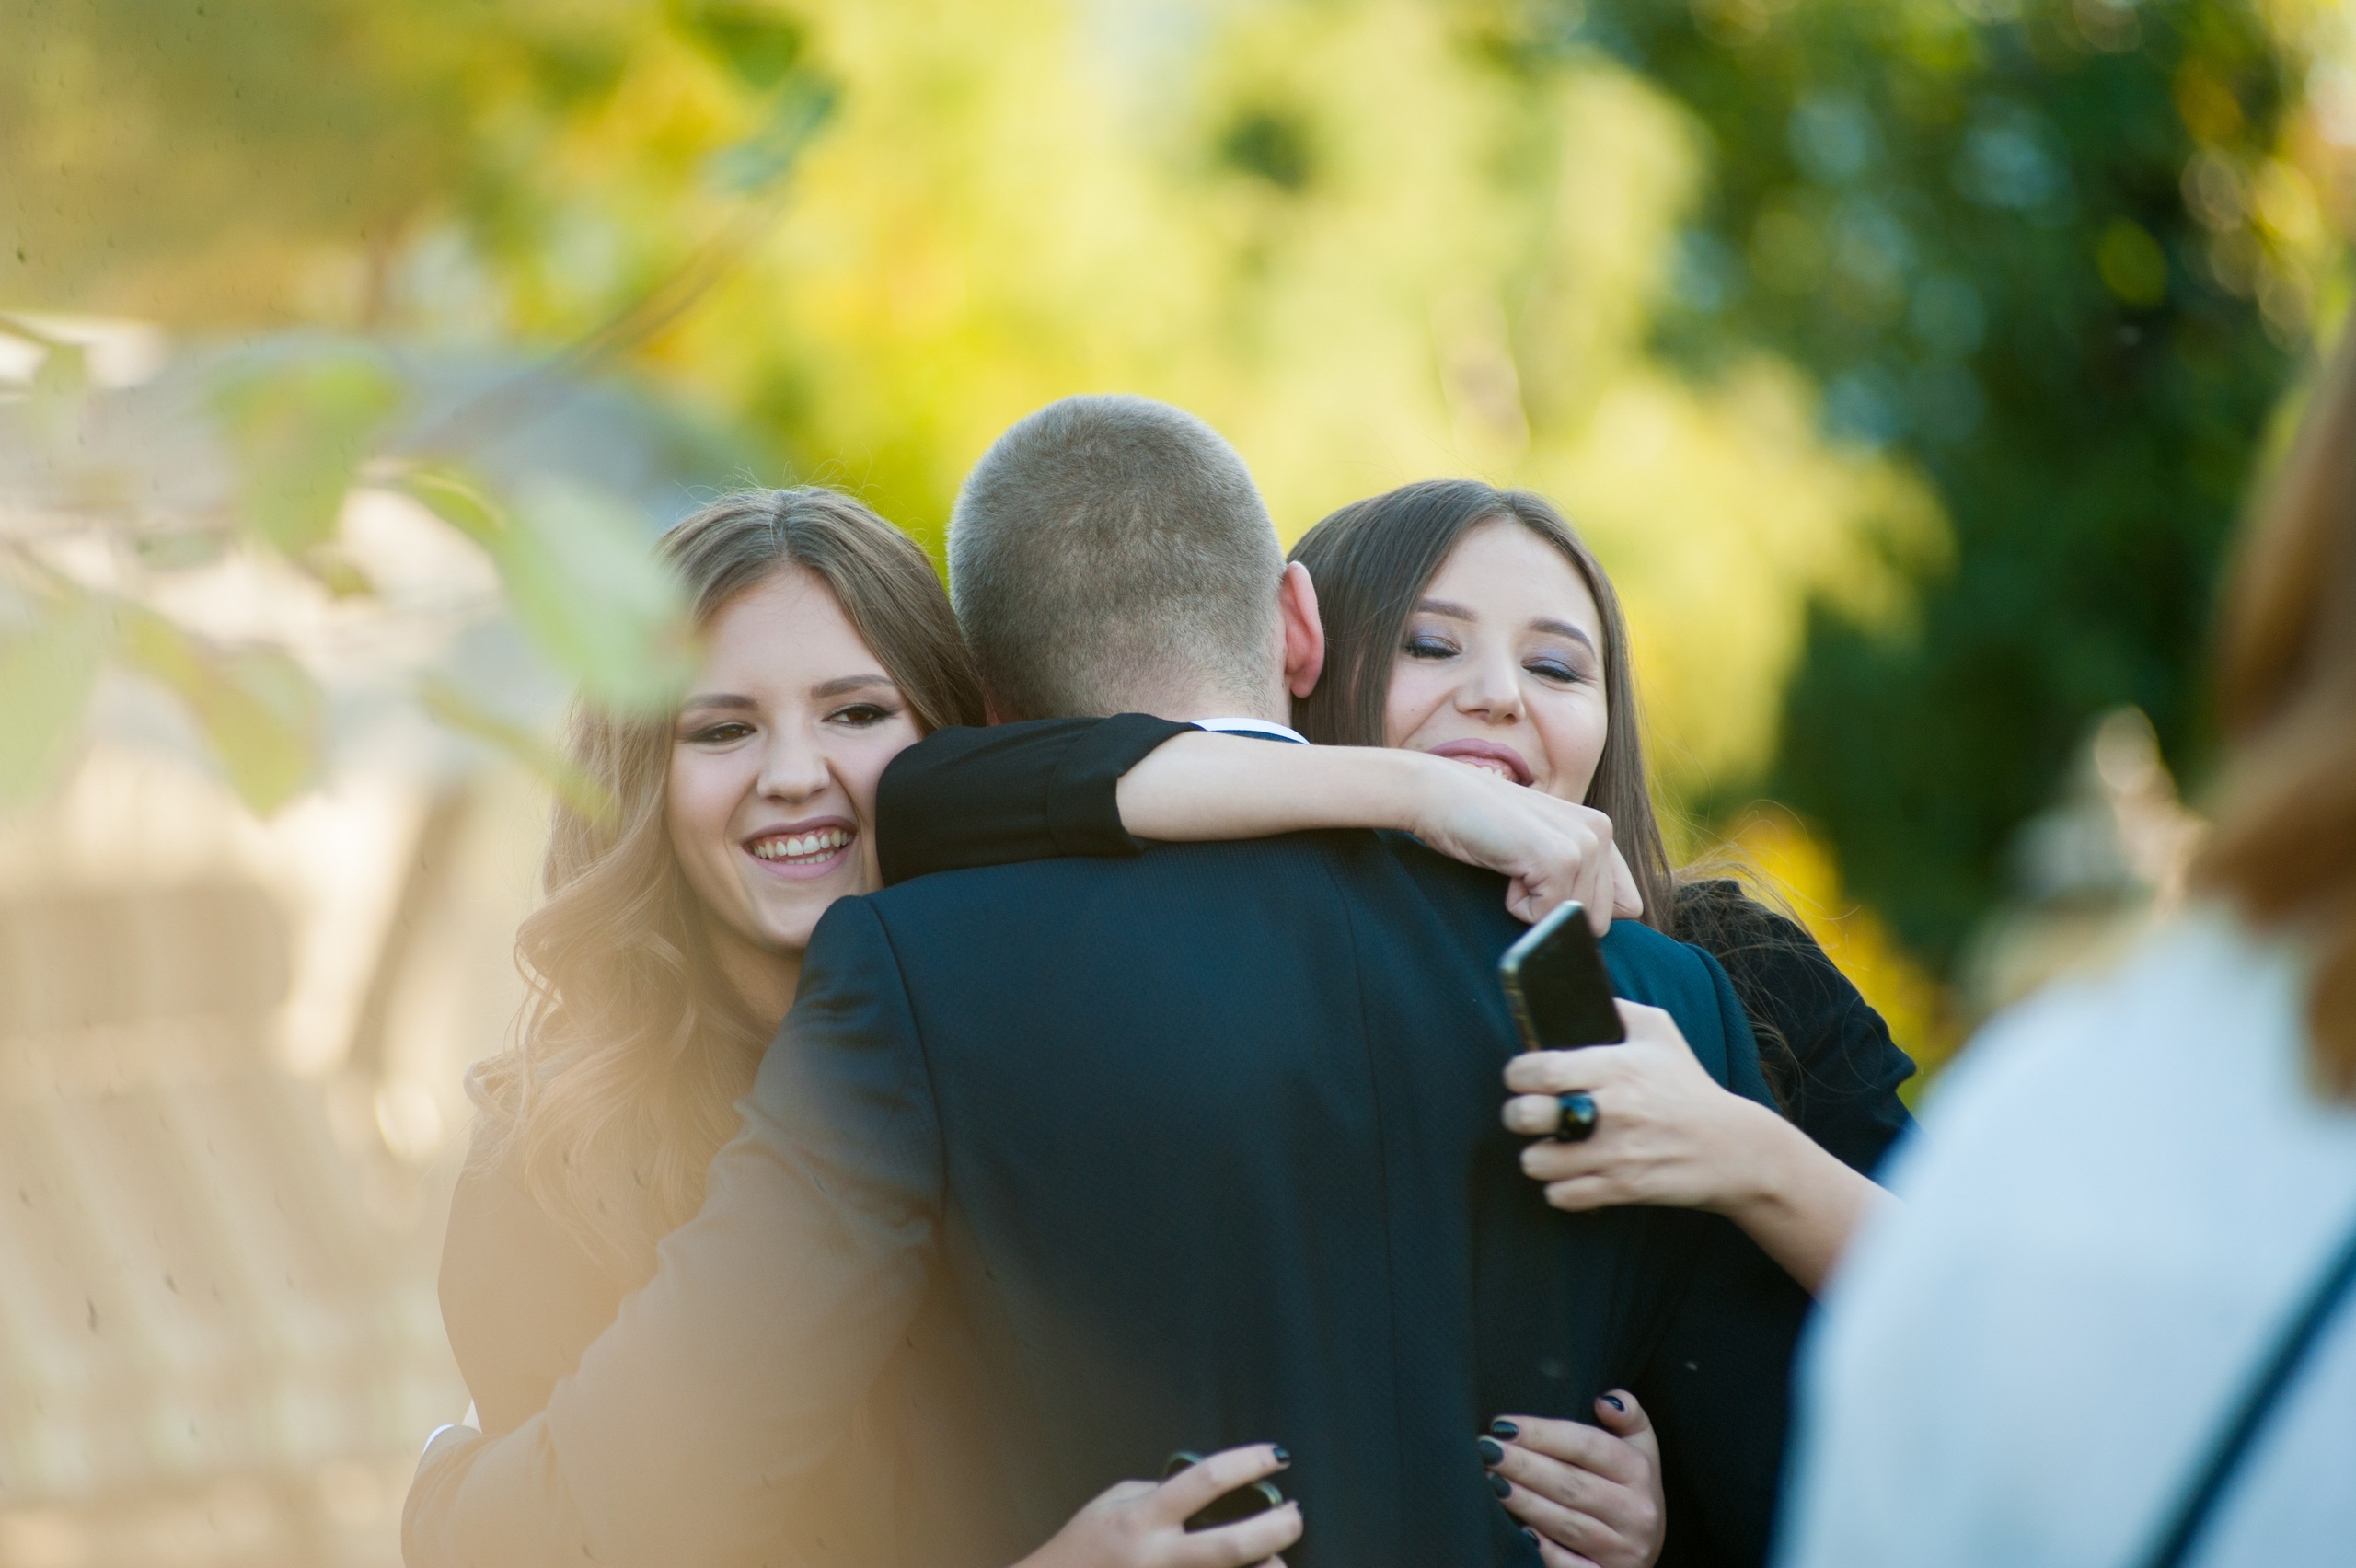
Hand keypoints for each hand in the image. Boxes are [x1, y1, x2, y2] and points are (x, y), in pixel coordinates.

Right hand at [1015, 1444, 1301, 1567]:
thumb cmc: (1083, 1547)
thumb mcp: (1114, 1502)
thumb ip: (1162, 1494)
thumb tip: (1211, 1492)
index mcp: (1143, 1519)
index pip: (1206, 1481)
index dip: (1248, 1463)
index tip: (1277, 1455)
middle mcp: (1158, 1558)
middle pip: (1232, 1546)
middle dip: (1276, 1527)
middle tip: (1296, 1514)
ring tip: (1277, 1556)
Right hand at [1408, 757, 1642, 931]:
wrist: (1437, 796)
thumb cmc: (1480, 824)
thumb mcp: (1540, 846)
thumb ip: (1582, 874)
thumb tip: (1610, 921)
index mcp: (1602, 829)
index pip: (1628, 904)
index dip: (1582, 908)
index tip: (1544, 881)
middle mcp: (1602, 831)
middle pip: (1600, 920)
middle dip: (1555, 909)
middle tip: (1522, 868)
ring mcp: (1583, 844)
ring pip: (1574, 921)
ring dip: (1534, 906)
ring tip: (1511, 863)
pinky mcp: (1559, 859)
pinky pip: (1546, 916)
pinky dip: (1517, 905)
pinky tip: (1504, 865)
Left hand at [1482, 1396, 1663, 1567]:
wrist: (1644, 1546)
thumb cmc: (1628, 1487)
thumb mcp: (1640, 1447)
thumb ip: (1628, 1415)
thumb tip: (1605, 1400)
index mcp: (1640, 1473)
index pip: (1587, 1446)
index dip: (1542, 1433)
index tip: (1503, 1425)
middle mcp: (1636, 1512)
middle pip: (1571, 1483)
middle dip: (1523, 1465)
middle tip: (1487, 1450)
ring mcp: (1622, 1550)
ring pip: (1565, 1522)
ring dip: (1523, 1501)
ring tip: (1491, 1480)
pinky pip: (1568, 1565)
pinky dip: (1542, 1549)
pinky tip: (1517, 1530)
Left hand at [1504, 1001, 1889, 1290]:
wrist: (1734, 1148)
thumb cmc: (1689, 1086)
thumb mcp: (1660, 1033)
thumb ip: (1616, 1009)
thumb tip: (1576, 996)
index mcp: (1616, 1068)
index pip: (1539, 1069)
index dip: (1517, 1074)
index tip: (1521, 1078)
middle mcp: (1612, 1110)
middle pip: (1526, 1115)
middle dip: (1516, 1115)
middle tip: (1529, 1114)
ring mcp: (1617, 1153)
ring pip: (1536, 1161)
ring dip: (1537, 1156)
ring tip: (1551, 1148)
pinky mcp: (1624, 1189)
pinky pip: (1562, 1195)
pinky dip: (1560, 1188)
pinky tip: (1572, 1175)